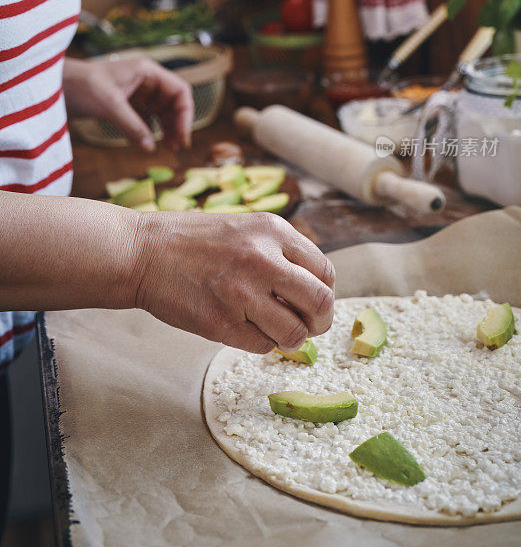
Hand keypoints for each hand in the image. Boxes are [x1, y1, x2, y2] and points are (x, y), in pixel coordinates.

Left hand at [63, 57, 193, 149]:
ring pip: (161, 112)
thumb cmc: (80, 85)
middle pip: (173, 103)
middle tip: (176, 147)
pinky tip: (148, 143)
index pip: (179, 91)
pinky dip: (150, 131)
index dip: (186, 114)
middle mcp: (145, 80)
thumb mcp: (109, 105)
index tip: (183, 136)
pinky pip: (146, 118)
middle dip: (177, 124)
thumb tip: (151, 147)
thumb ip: (132, 126)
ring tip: (168, 148)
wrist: (53, 85)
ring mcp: (135, 92)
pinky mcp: (124, 104)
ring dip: (166, 129)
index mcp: (147, 71)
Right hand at [133, 212, 334, 352]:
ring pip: (294, 333)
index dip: (325, 293)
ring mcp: (241, 292)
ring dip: (290, 338)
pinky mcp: (220, 322)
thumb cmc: (195, 242)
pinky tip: (243, 328)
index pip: (324, 272)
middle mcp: (262, 259)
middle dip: (319, 322)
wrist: (143, 252)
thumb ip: (281, 253)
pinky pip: (262, 346)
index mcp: (273, 231)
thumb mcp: (246, 228)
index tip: (313, 302)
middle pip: (320, 303)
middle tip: (307, 326)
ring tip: (275, 330)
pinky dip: (260, 343)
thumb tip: (316, 291)